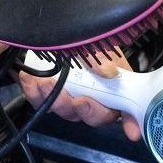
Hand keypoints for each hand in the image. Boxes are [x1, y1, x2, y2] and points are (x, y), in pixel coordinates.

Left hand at [18, 51, 143, 142]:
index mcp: (113, 87)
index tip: (131, 131)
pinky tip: (31, 80)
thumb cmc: (84, 41)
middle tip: (78, 100)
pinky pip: (41, 102)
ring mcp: (70, 98)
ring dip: (57, 100)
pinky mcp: (48, 95)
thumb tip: (108, 72)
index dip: (131, 122)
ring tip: (47, 83)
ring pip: (66, 111)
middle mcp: (93, 97)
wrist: (55, 32)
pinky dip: (35, 93)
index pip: (126, 110)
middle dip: (86, 110)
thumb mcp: (97, 45)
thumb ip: (102, 58)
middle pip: (94, 116)